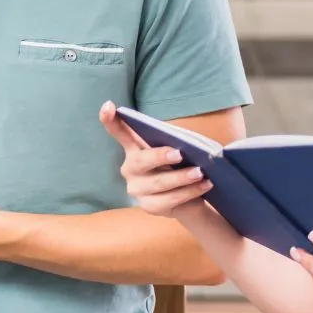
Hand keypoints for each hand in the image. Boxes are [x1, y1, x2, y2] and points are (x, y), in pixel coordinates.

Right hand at [101, 101, 213, 217]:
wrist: (190, 198)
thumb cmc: (181, 167)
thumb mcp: (178, 150)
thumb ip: (174, 144)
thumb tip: (186, 145)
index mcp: (135, 148)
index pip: (120, 132)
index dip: (110, 120)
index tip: (108, 106)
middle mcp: (130, 168)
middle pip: (140, 161)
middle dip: (159, 156)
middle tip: (179, 154)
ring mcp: (137, 189)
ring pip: (159, 183)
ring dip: (182, 177)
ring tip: (201, 173)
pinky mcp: (149, 207)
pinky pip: (170, 199)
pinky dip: (189, 192)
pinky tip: (204, 186)